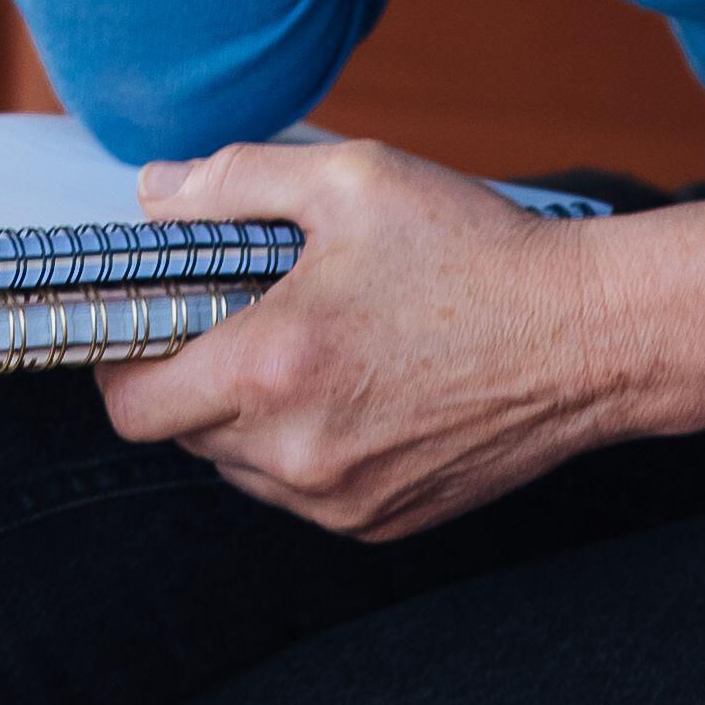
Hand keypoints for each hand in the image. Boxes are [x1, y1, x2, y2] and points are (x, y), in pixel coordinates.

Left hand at [96, 140, 619, 541]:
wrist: (584, 336)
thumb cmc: (470, 249)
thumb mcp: (350, 180)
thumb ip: (235, 181)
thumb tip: (153, 192)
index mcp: (271, 369)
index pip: (132, 404)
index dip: (120, 359)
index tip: (139, 318)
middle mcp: (294, 454)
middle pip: (185, 433)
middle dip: (193, 371)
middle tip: (239, 307)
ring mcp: (339, 501)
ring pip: (242, 466)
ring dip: (248, 412)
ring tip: (312, 339)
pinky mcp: (380, 524)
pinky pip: (303, 489)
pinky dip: (304, 443)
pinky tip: (358, 381)